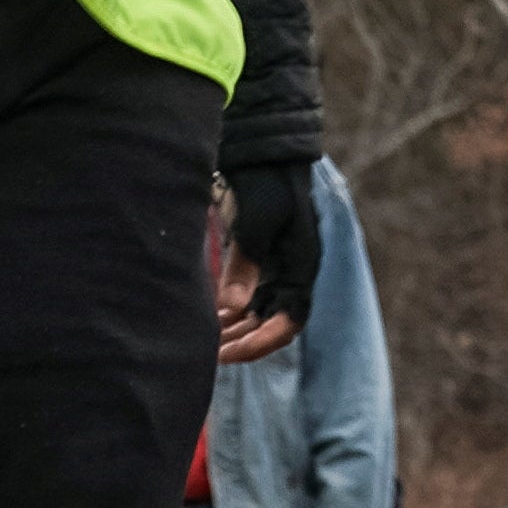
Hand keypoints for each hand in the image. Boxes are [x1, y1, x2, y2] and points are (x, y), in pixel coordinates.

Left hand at [217, 159, 322, 366]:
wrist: (262, 151)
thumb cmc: (265, 182)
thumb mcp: (256, 222)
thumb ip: (245, 264)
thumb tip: (230, 308)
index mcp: (301, 265)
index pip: (290, 320)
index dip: (262, 342)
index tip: (231, 354)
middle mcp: (291, 273)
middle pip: (272, 324)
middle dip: (242, 343)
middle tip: (210, 355)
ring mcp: (275, 268)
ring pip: (257, 315)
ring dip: (234, 332)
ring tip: (206, 345)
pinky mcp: (258, 261)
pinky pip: (247, 299)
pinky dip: (229, 315)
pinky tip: (209, 322)